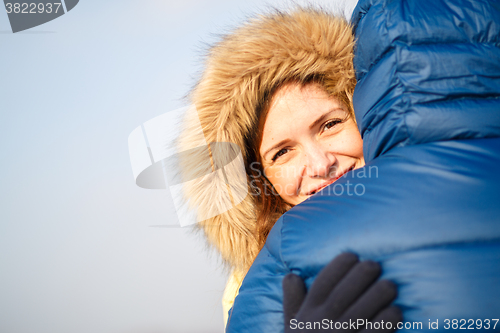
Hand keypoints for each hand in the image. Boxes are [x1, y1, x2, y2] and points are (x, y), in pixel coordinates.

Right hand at [283, 253, 401, 331]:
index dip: (337, 266)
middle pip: (343, 293)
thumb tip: (291, 275)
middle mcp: (322, 325)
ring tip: (390, 284)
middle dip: (360, 276)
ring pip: (361, 312)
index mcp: (306, 316)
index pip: (321, 284)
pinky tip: (396, 312)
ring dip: (378, 296)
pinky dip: (387, 322)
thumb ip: (291, 302)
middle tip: (375, 265)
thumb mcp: (290, 328)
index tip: (351, 255)